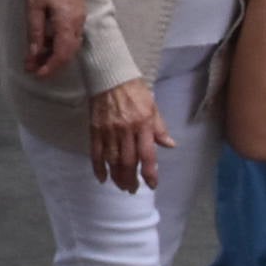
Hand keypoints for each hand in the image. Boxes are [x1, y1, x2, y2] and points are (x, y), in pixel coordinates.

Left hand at [24, 0, 86, 77]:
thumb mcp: (34, 5)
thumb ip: (35, 32)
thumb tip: (34, 55)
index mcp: (69, 21)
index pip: (63, 54)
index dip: (51, 67)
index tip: (37, 75)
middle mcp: (78, 21)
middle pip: (68, 51)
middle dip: (51, 63)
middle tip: (31, 68)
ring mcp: (79, 15)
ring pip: (69, 43)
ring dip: (53, 53)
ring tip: (33, 57)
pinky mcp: (76, 10)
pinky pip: (69, 33)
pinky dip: (56, 41)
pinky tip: (43, 42)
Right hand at [87, 77, 170, 193]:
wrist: (110, 76)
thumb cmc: (135, 91)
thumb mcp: (153, 107)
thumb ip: (160, 128)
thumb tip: (170, 145)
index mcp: (143, 124)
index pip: (147, 154)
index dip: (150, 173)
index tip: (151, 185)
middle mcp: (126, 130)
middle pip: (128, 161)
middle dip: (131, 179)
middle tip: (133, 189)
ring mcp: (109, 130)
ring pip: (112, 160)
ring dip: (117, 176)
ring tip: (121, 186)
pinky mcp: (95, 129)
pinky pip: (96, 152)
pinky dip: (98, 167)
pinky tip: (102, 178)